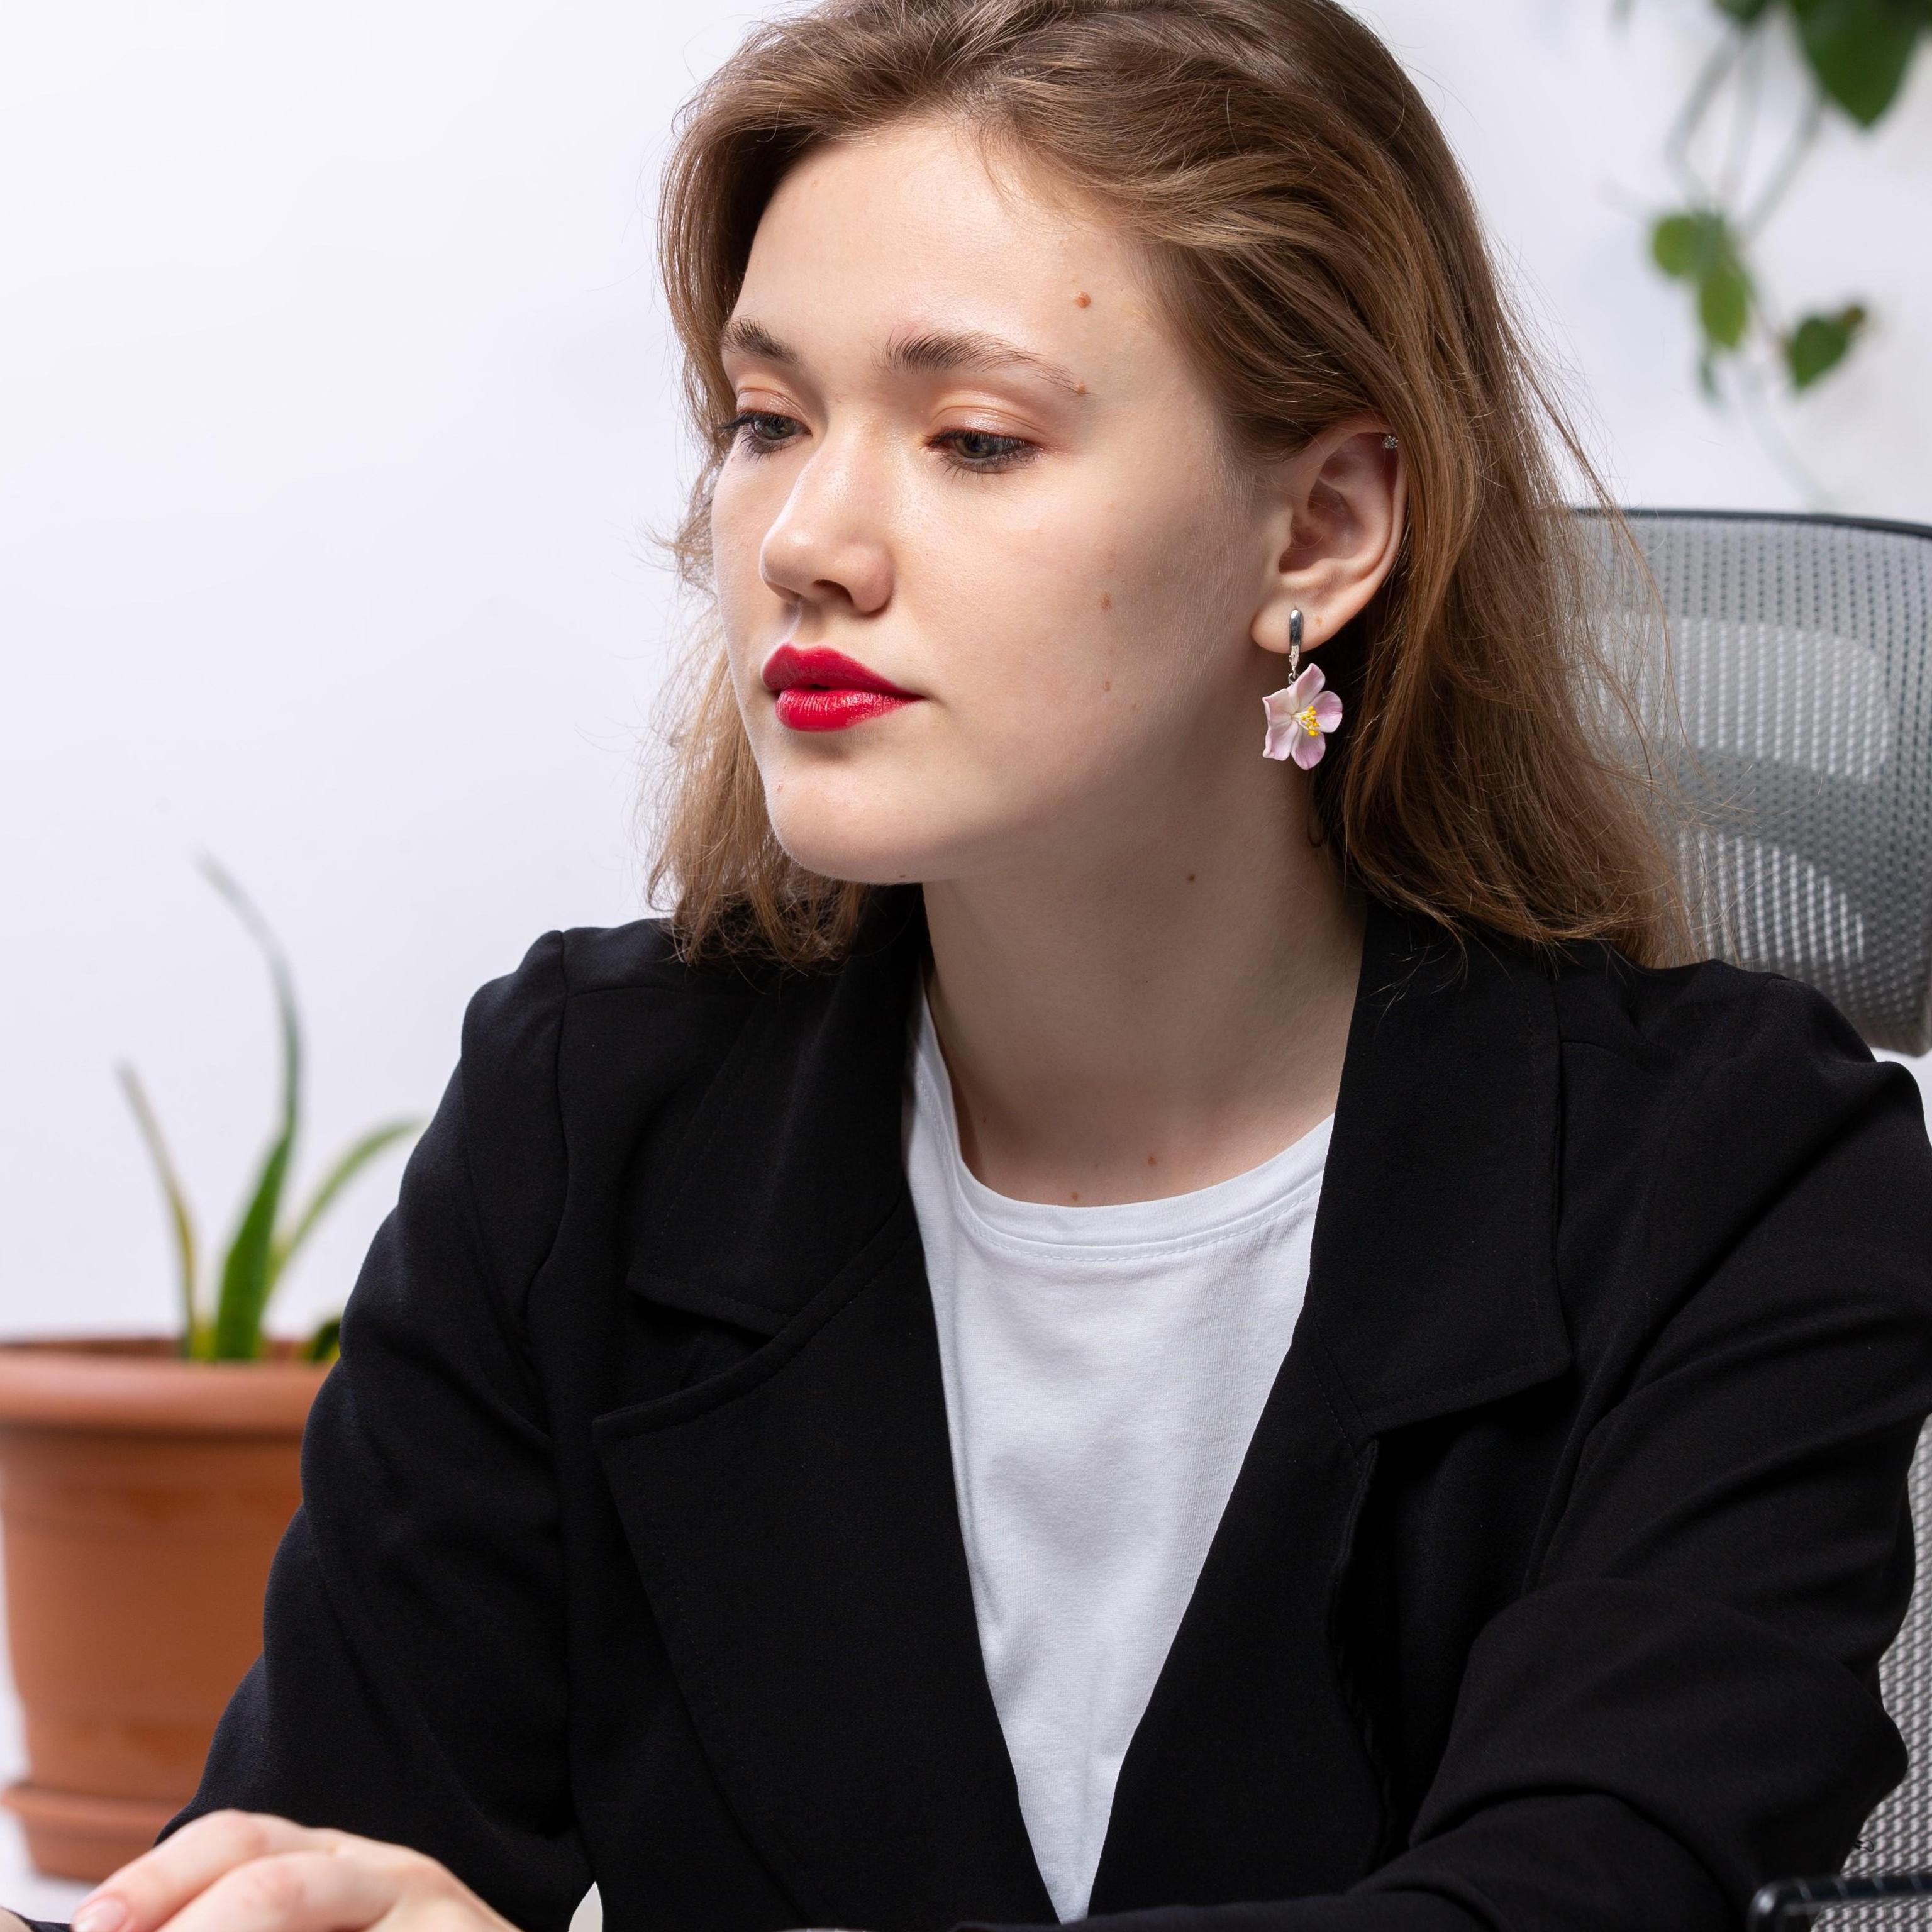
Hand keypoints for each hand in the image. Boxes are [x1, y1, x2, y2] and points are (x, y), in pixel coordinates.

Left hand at [67, 1812, 518, 1931]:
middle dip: (178, 1910)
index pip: (237, 1839)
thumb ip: (248, 1919)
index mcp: (336, 1862)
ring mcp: (429, 1909)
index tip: (91, 1928)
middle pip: (267, 1870)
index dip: (156, 1879)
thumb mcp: (328, 1930)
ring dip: (221, 1929)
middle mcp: (383, 1870)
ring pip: (298, 1897)